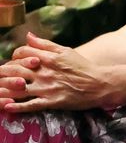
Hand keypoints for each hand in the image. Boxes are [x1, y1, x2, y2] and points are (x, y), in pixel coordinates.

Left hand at [2, 33, 116, 112]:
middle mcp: (45, 72)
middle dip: (2, 72)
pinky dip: (17, 106)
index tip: (14, 60)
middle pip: (15, 70)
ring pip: (18, 88)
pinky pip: (30, 105)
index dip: (14, 55)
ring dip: (4, 90)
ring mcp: (47, 88)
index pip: (22, 52)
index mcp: (48, 58)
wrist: (100, 84)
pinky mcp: (51, 101)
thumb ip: (45, 44)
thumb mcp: (66, 51)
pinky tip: (7, 106)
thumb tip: (28, 36)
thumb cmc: (83, 67)